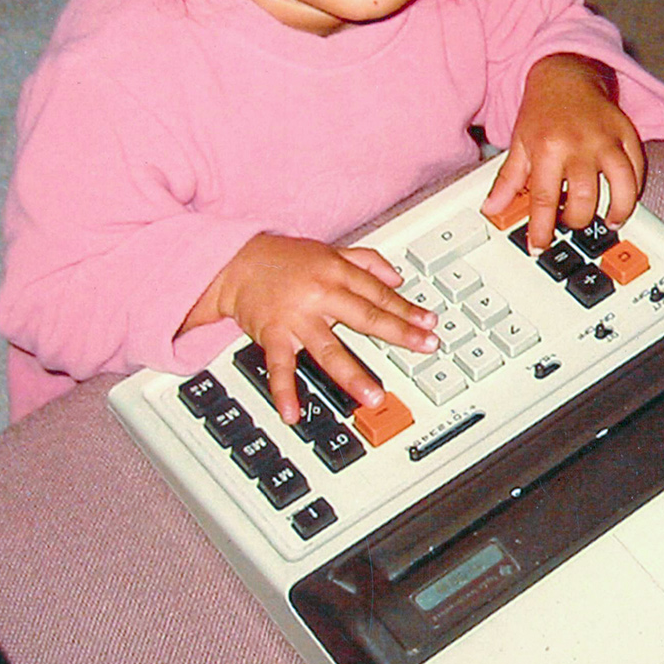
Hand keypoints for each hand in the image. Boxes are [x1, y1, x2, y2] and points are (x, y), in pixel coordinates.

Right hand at [182, 234, 437, 423]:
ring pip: (328, 348)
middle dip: (398, 333)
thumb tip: (397, 278)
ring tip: (373, 396)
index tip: (429, 323)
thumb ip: (365, 262)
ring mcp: (296, 318)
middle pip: (366, 316)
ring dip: (351, 374)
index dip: (407, 309)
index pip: (379, 294)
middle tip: (425, 347)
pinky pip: (279, 366)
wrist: (235, 260)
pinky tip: (293, 413)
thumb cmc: (284, 259)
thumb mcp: (329, 250)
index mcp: (336, 272)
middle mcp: (320, 294)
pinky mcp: (272, 334)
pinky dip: (284, 391)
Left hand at [481, 53, 645, 251]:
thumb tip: (492, 208)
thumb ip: (508, 180)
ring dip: (618, 210)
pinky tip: (626, 198)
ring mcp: (606, 139)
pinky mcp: (627, 133)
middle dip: (577, 220)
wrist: (566, 72)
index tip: (539, 245)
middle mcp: (579, 144)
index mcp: (548, 147)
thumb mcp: (519, 143)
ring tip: (609, 221)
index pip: (544, 199)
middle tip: (571, 223)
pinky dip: (635, 188)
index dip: (541, 229)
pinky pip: (638, 167)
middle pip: (584, 198)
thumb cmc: (543, 109)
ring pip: (621, 185)